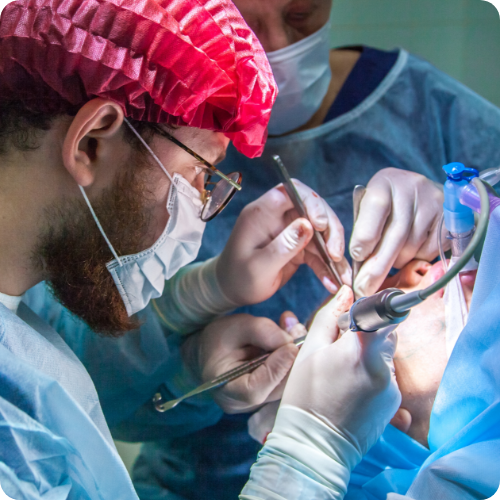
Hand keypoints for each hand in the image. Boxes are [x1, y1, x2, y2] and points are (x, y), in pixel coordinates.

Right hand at [181, 314, 304, 413]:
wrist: (212, 348)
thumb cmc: (220, 338)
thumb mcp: (236, 327)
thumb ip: (262, 331)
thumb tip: (290, 340)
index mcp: (225, 390)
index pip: (255, 389)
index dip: (276, 369)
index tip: (291, 347)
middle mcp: (244, 404)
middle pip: (277, 388)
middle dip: (292, 360)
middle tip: (300, 332)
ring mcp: (259, 403)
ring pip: (286, 384)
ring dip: (296, 358)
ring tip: (295, 331)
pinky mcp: (269, 395)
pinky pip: (287, 380)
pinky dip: (293, 360)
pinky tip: (293, 339)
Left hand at [216, 179, 350, 306]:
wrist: (230, 291)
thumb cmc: (238, 278)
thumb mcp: (259, 266)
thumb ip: (283, 245)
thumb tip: (309, 225)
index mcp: (263, 212)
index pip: (292, 190)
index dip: (312, 202)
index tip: (322, 225)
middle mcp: (278, 216)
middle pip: (314, 210)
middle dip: (330, 230)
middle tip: (335, 253)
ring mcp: (289, 231)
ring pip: (321, 232)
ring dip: (333, 253)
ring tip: (342, 275)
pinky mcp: (297, 246)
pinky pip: (318, 252)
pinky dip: (326, 266)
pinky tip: (333, 283)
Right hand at [281, 285, 400, 455]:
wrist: (315, 445)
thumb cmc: (306, 394)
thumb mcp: (310, 350)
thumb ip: (329, 317)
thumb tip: (347, 293)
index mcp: (359, 349)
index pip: (384, 313)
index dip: (374, 309)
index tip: (362, 314)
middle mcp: (382, 367)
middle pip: (386, 333)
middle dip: (368, 334)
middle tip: (343, 349)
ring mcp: (392, 387)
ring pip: (386, 355)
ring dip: (371, 356)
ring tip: (345, 375)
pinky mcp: (394, 402)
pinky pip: (387, 376)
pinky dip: (374, 376)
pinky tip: (353, 389)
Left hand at [351, 168, 445, 296]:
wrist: (419, 192)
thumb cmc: (386, 206)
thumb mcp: (370, 209)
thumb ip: (365, 230)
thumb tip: (361, 265)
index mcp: (384, 182)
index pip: (376, 207)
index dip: (366, 235)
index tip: (357, 257)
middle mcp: (411, 188)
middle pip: (396, 233)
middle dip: (377, 266)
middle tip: (364, 287)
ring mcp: (433, 202)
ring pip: (412, 246)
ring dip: (396, 262)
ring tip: (387, 263)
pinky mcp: (450, 218)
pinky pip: (428, 250)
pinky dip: (415, 259)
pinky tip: (408, 253)